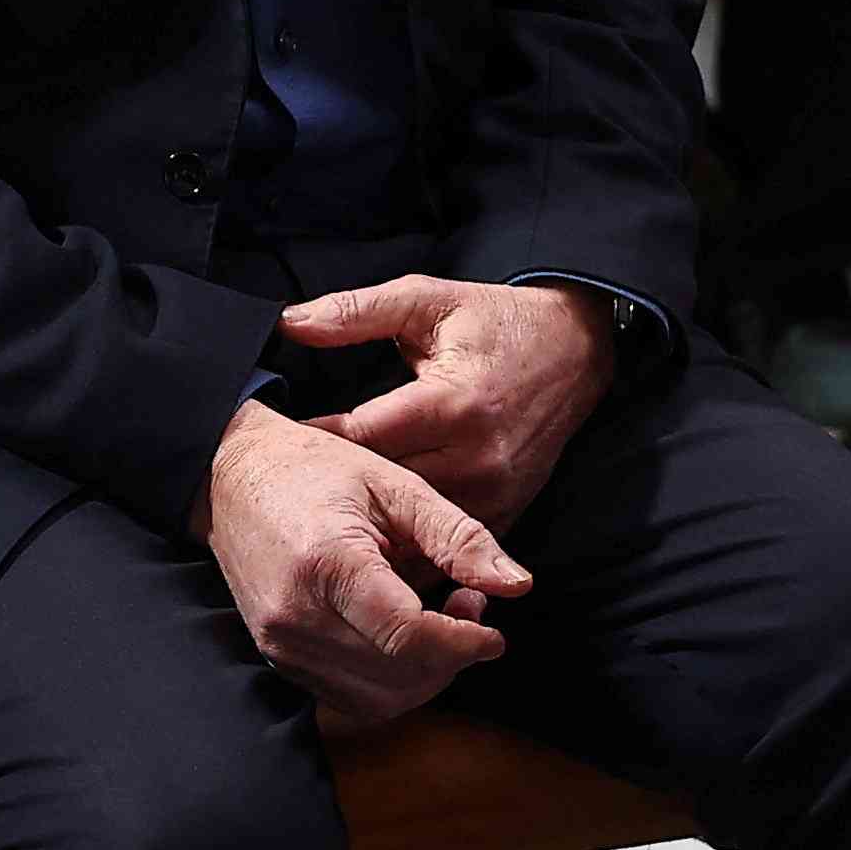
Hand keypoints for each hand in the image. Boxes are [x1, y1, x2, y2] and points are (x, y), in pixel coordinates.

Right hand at [204, 398, 527, 731]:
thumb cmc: (314, 469)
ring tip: (443, 621)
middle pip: (397, 678)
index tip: (493, 630)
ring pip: (376, 700)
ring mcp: (281, 645)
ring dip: (425, 675)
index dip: (463, 643)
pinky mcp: (278, 657)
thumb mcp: (396, 485)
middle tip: (472, 608)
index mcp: (328, 566)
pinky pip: (348, 697)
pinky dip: (391, 682)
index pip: (408, 637)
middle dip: (451, 657)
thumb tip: (518, 584)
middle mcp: (297, 616)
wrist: (228, 477)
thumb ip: (459, 537)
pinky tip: (405, 639)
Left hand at [289, 274, 618, 530]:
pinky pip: (444, 550)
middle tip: (282, 491)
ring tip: (318, 525)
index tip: (275, 443)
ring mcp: (494, 492)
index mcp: (450, 403)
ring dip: (367, 530)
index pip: (360, 439)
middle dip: (333, 491)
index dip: (313, 444)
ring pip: (411, 532)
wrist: (576, 349)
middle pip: (381, 494)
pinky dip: (407, 549)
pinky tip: (370, 547)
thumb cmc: (495, 321)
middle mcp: (475, 457)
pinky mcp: (506, 513)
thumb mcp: (427, 299)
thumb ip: (356, 312)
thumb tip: (289, 322)